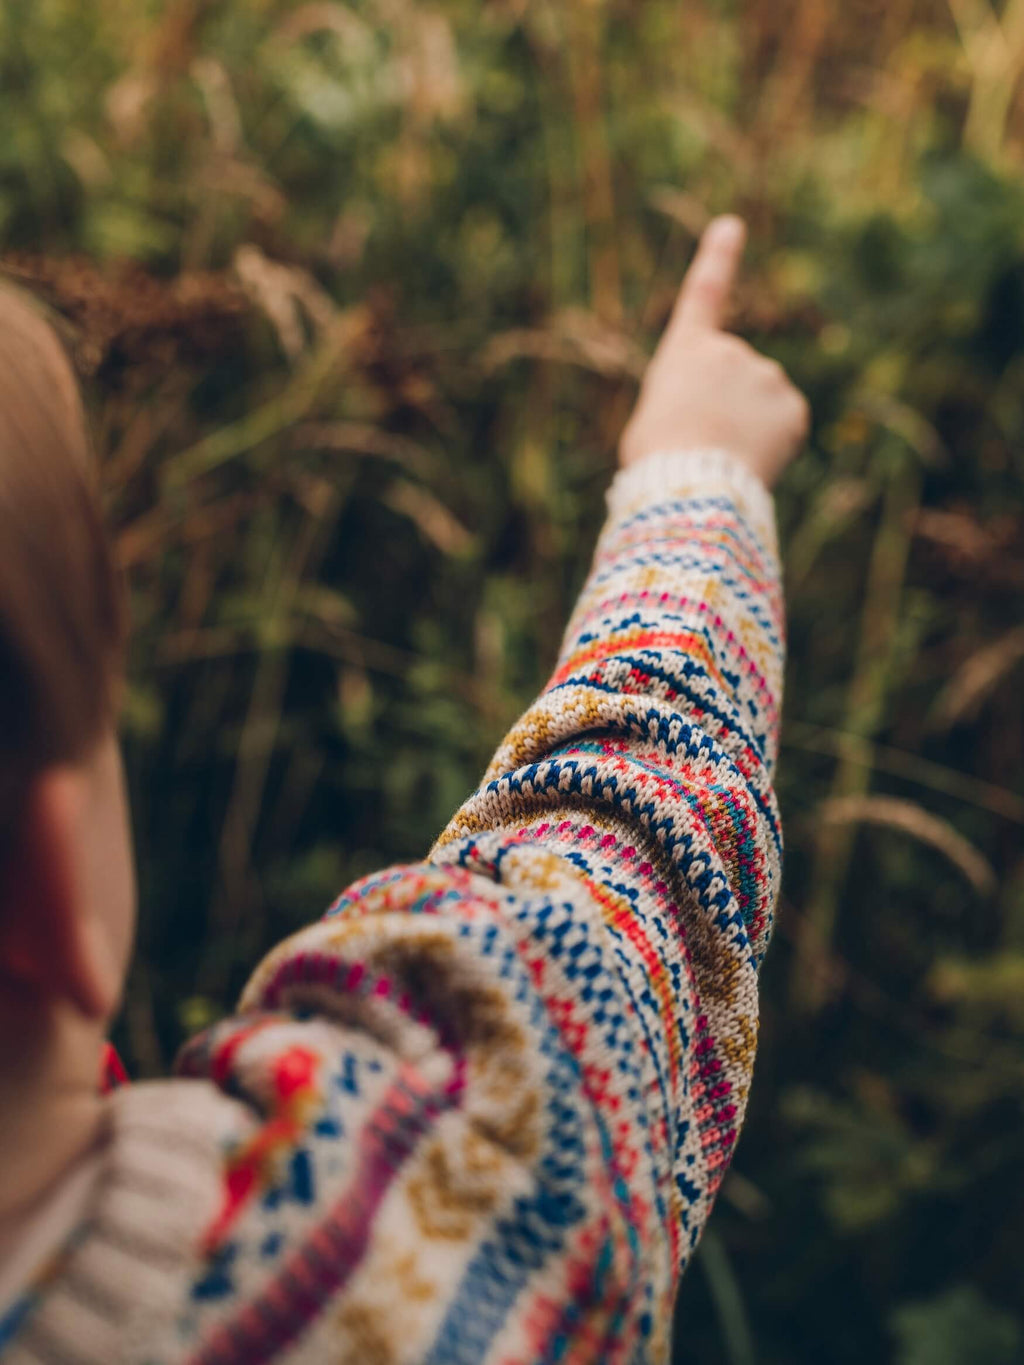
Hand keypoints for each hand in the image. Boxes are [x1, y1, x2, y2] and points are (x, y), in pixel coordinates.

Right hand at [619, 215, 809, 487]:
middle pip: (736, 379)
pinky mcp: (793, 407)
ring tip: (722, 457)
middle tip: (704, 443)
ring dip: (749, 429)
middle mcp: (731, 350)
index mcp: (686, 350)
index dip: (718, 258)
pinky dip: (773, 447)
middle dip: (728, 407)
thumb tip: (723, 419)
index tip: (732, 225)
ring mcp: (767, 375)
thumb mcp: (657, 419)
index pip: (703, 294)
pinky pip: (785, 428)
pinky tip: (751, 463)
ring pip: (762, 405)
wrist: (689, 481)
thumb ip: (691, 401)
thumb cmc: (656, 459)